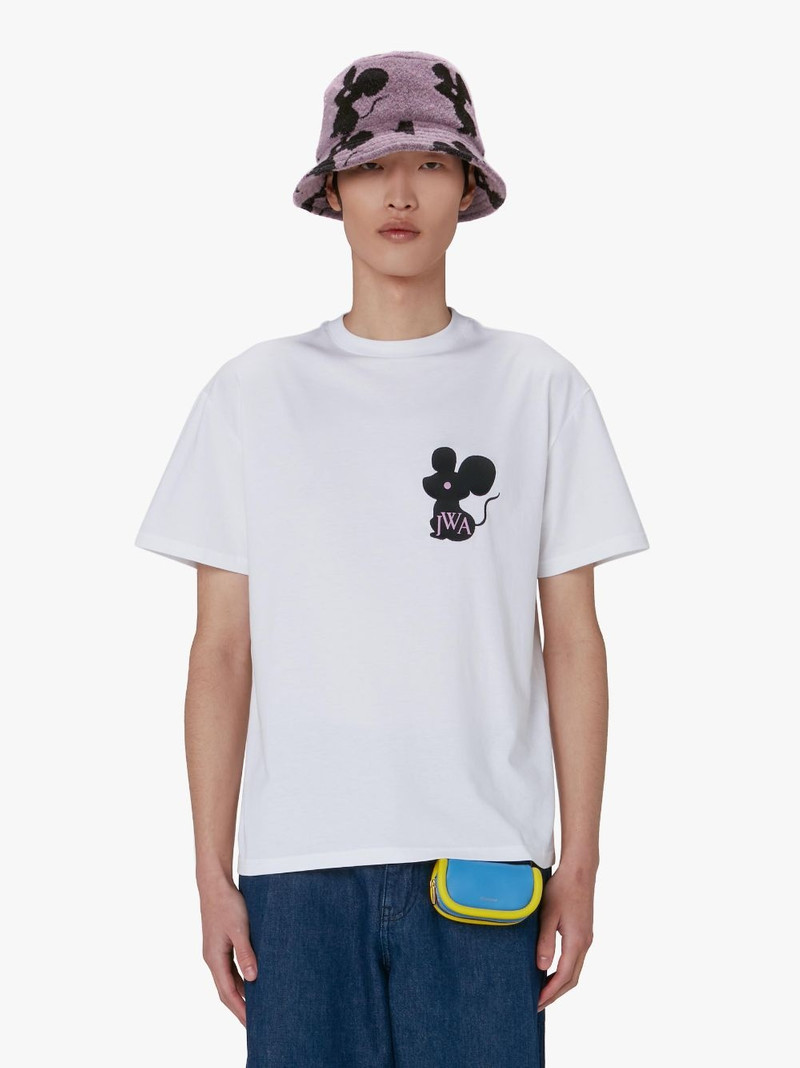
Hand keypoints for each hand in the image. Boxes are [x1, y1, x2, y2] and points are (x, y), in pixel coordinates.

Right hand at [199, 879, 257, 1026]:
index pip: (228, 992)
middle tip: (254, 1023)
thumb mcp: (240, 929)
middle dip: (239, 1008)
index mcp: (214, 959)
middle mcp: (213, 959)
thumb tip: (253, 979)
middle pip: (226, 991)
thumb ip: (246, 954)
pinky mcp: (220, 945)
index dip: (239, 1009)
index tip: (251, 1024)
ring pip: (228, 980)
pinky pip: (230, 969)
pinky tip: (252, 982)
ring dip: (240, 994)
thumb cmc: (228, 905)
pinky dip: (240, 980)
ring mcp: (215, 952)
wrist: (215, 885)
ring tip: (255, 1007)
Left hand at [535, 864, 595, 1010]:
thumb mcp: (548, 915)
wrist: (579, 872)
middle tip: (538, 1003)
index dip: (551, 992)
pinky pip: (576, 960)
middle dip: (556, 993)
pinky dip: (565, 971)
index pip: (564, 976)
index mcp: (576, 942)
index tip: (537, 1002)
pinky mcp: (584, 932)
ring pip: (575, 970)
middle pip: (572, 979)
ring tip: (543, 991)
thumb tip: (542, 968)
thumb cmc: (562, 890)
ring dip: (560, 983)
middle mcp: (585, 944)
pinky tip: (552, 970)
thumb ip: (546, 942)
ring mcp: (586, 938)